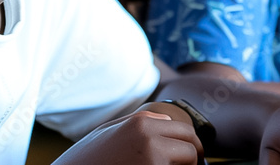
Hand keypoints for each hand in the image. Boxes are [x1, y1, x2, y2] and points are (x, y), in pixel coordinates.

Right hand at [55, 103, 201, 164]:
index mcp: (140, 122)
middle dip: (193, 156)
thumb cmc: (85, 161)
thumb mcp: (109, 132)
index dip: (187, 144)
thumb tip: (165, 119)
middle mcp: (150, 136)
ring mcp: (153, 157)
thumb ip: (139, 123)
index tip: (188, 157)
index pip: (182, 129)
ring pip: (190, 160)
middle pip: (191, 143)